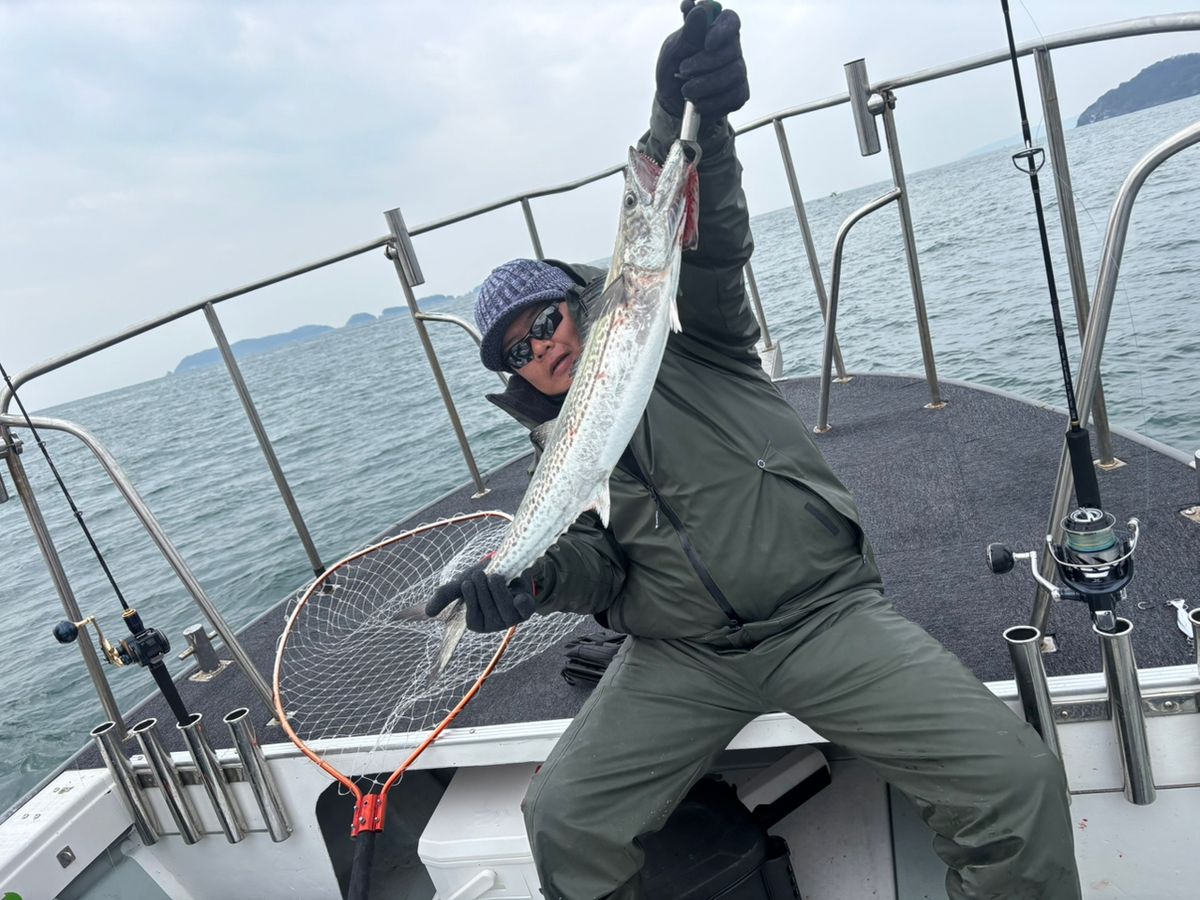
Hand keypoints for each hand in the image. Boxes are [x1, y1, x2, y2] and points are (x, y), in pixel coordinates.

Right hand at [426, 564, 536, 632]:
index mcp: (478, 623)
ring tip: (493, 576)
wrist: (504, 566)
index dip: (471, 599)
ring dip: (498, 590)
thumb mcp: (461, 585)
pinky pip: (524, 608)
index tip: (467, 582)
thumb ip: (444, 596)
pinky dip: (521, 601)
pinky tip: (517, 592)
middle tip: (479, 575)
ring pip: (505, 608)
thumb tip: (428, 613)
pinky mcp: (527, 609)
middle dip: (483, 591)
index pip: (474, 619)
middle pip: (489, 611)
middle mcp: (495, 625)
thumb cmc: (481, 579)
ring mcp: (512, 618)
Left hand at [655, 1, 748, 119]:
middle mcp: (730, 48)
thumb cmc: (672, 70)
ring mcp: (737, 70)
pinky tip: (698, 103)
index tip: (707, 43)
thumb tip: (699, 10)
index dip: (722, 30)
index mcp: (714, 30)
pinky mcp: (739, 93)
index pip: (730, 20)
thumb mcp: (672, 50)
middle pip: (733, 49)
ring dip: (707, 84)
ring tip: (686, 90)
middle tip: (683, 70)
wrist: (672, 103)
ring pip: (734, 73)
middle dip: (706, 62)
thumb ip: (687, 33)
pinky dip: (713, 102)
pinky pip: (734, 96)